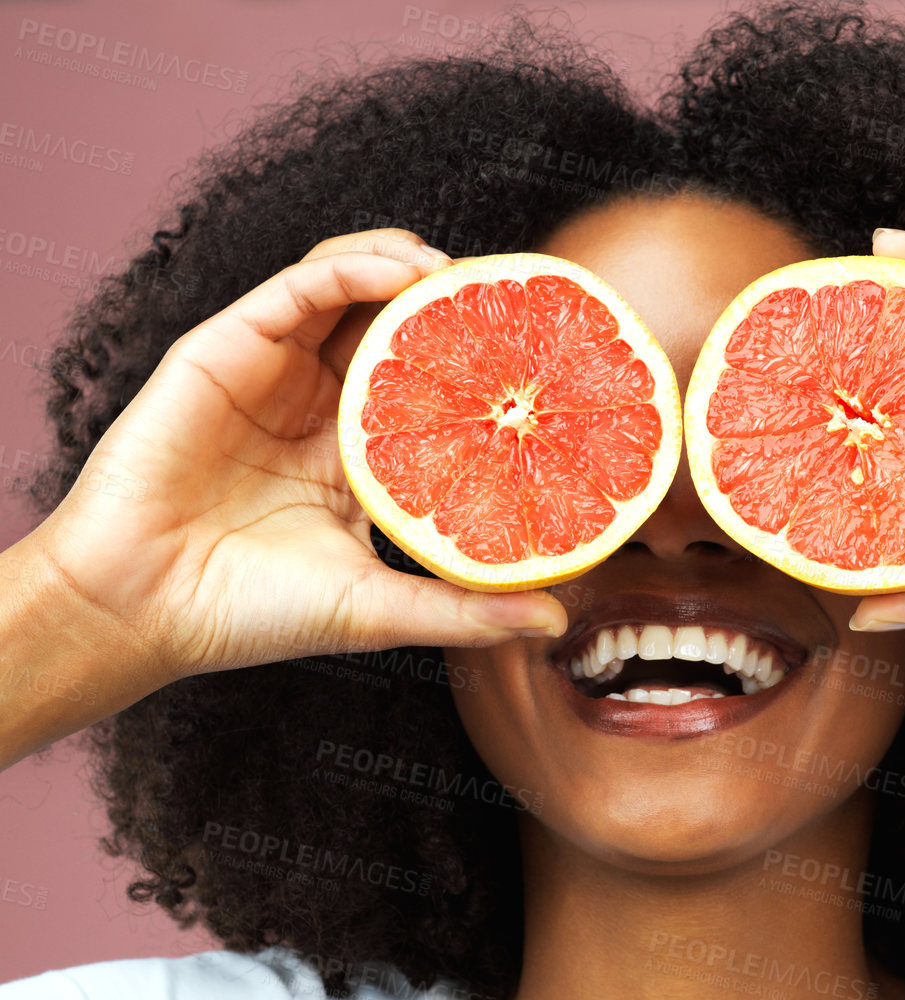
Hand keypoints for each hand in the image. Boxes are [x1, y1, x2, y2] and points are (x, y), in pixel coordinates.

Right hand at [26, 228, 565, 691]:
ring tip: (465, 275)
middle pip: (395, 331)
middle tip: (516, 303)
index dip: (482, 373)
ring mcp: (275, 374)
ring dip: (411, 270)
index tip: (545, 366)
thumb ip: (465, 607)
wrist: (145, 605)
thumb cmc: (253, 613)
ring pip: (351, 292)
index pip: (429, 394)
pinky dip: (356, 268)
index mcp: (355, 461)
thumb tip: (555, 621)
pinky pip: (300, 287)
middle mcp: (318, 409)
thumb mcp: (381, 608)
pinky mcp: (229, 347)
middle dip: (454, 309)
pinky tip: (409, 271)